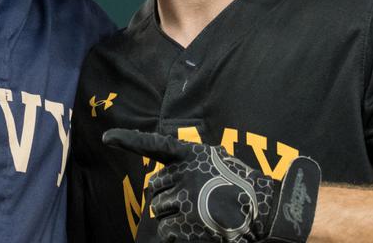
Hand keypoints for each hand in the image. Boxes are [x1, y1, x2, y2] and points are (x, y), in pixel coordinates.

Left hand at [103, 129, 319, 241]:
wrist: (265, 209)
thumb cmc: (238, 185)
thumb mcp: (213, 162)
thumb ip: (187, 164)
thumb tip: (161, 180)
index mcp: (190, 154)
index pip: (153, 144)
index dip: (128, 139)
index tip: (107, 138)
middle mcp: (185, 172)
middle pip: (155, 188)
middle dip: (167, 197)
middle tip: (193, 202)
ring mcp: (185, 197)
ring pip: (158, 210)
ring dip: (171, 216)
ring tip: (197, 215)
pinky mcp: (187, 222)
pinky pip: (166, 230)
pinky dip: (177, 234)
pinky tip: (196, 229)